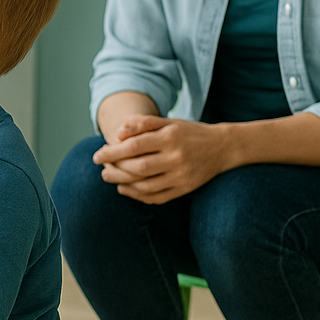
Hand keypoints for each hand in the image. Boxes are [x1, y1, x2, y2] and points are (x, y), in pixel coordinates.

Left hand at [92, 114, 235, 203]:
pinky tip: (126, 189)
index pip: (134, 146)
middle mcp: (177, 158)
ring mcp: (182, 176)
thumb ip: (142, 123)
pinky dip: (138, 195)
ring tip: (110, 178)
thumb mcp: (168, 122)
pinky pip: (157, 197)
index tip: (97, 155)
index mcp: (170, 137)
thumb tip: (117, 134)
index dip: (112, 152)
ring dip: (123, 184)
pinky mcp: (185, 189)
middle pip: (138, 168)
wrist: (223, 147)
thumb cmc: (188, 132)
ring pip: (146, 185)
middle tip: (102, 169)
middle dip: (115, 170)